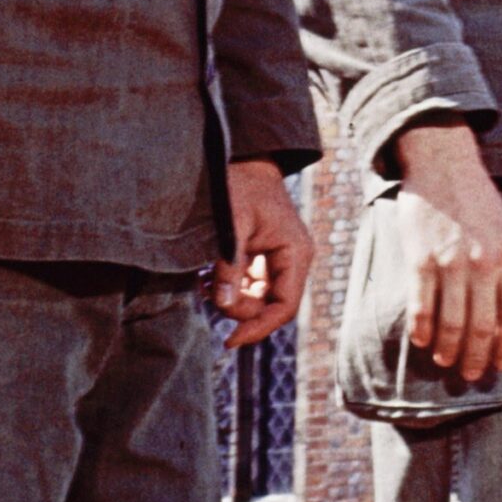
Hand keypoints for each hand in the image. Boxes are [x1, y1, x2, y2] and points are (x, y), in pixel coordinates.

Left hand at [211, 159, 314, 350]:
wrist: (245, 160)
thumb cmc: (241, 185)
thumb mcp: (233, 223)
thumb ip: (229, 264)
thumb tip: (223, 305)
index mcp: (295, 253)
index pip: (284, 306)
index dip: (259, 327)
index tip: (229, 341)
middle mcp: (292, 260)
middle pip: (270, 306)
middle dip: (239, 309)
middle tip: (209, 295)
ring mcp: (279, 259)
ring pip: (258, 298)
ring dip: (231, 299)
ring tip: (206, 283)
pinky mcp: (264, 256)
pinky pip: (250, 285)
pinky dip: (229, 288)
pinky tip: (210, 277)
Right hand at [392, 122, 501, 384]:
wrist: (446, 166)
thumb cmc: (482, 205)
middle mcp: (486, 264)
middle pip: (483, 326)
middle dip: (477, 357)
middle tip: (470, 373)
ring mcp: (452, 262)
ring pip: (452, 322)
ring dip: (448, 348)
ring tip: (446, 361)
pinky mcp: (421, 258)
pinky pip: (422, 304)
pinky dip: (422, 327)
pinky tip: (422, 341)